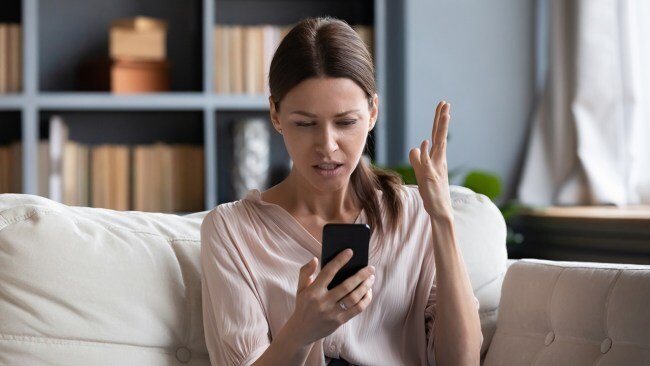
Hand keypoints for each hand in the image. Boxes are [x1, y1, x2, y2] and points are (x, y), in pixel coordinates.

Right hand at [284, 250, 374, 346]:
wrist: (301, 331)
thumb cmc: (303, 305)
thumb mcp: (300, 288)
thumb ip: (305, 272)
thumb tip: (315, 259)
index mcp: (313, 291)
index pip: (328, 272)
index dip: (340, 260)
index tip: (350, 252)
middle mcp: (323, 302)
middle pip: (347, 286)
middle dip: (361, 275)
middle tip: (371, 268)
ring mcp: (332, 313)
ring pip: (354, 298)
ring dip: (365, 287)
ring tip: (371, 278)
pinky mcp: (339, 321)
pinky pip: (357, 309)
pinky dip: (365, 299)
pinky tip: (368, 292)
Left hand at [408, 101, 452, 217]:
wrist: (440, 210)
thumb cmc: (432, 192)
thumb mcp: (421, 172)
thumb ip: (418, 159)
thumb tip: (415, 147)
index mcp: (437, 157)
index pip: (437, 135)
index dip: (439, 120)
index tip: (443, 106)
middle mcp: (439, 160)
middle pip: (440, 135)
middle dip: (442, 119)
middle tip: (446, 103)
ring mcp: (435, 167)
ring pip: (439, 144)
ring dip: (441, 129)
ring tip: (444, 114)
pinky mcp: (430, 177)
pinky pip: (427, 163)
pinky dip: (427, 152)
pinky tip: (425, 142)